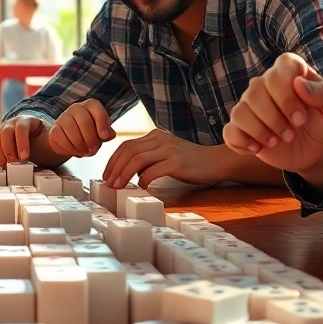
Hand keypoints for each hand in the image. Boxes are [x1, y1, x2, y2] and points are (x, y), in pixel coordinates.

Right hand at [0, 115, 47, 165]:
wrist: (39, 139)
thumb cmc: (45, 140)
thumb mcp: (49, 139)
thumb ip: (47, 143)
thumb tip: (48, 149)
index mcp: (27, 120)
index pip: (21, 127)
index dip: (21, 142)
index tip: (25, 157)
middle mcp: (13, 123)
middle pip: (6, 132)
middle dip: (9, 148)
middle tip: (13, 162)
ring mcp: (3, 130)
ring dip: (0, 153)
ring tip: (7, 166)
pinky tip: (2, 164)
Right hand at [46, 99, 115, 158]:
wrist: (69, 140)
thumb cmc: (88, 134)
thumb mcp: (100, 133)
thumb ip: (107, 133)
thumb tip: (111, 134)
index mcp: (90, 106)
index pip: (96, 108)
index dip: (101, 123)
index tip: (104, 136)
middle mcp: (76, 108)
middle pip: (85, 121)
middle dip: (91, 139)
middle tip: (93, 149)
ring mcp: (63, 117)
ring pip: (71, 129)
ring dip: (80, 145)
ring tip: (85, 151)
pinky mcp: (54, 129)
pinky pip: (61, 138)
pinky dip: (69, 148)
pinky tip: (74, 150)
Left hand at [102, 129, 229, 189]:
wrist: (216, 162)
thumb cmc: (190, 162)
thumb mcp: (166, 154)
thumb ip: (149, 158)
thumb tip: (128, 172)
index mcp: (155, 136)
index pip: (126, 145)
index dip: (113, 160)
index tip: (106, 175)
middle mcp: (160, 139)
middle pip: (128, 151)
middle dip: (114, 168)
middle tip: (108, 183)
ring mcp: (169, 149)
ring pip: (137, 160)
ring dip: (124, 174)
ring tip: (118, 186)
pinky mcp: (177, 162)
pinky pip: (153, 171)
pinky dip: (143, 180)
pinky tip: (141, 187)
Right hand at [222, 53, 322, 184]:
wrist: (322, 152)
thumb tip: (299, 84)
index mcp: (291, 73)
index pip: (279, 69)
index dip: (286, 94)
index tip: (301, 117)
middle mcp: (267, 85)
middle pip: (255, 91)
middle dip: (274, 118)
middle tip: (292, 134)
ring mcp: (252, 107)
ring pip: (240, 111)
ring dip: (259, 131)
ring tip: (278, 142)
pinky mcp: (244, 129)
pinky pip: (230, 131)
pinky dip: (242, 142)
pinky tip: (258, 149)